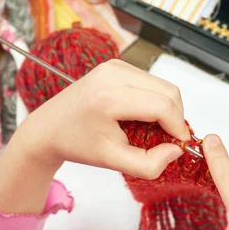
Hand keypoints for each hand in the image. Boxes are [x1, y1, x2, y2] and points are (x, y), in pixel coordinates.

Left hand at [22, 59, 188, 177]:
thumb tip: (176, 150)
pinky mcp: (117, 65)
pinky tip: (142, 117)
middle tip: (168, 139)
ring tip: (153, 130)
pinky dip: (156, 100)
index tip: (180, 144)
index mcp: (109, 97)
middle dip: (176, 117)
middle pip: (169, 92)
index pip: (163, 106)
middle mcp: (113, 74)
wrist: (48, 128)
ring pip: (163, 85)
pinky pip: (151, 81)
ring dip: (167, 109)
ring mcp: (115, 66)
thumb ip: (149, 164)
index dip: (178, 127)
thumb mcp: (113, 161)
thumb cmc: (77, 144)